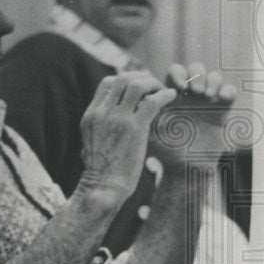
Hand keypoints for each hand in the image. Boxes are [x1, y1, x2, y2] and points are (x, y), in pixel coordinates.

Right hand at [78, 72, 176, 201]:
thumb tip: (106, 123)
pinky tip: (172, 97)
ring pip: (136, 85)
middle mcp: (102, 113)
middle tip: (154, 85)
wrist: (103, 186)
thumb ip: (100, 127)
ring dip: (153, 83)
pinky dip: (164, 95)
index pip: (107, 84)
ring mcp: (117, 119)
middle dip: (140, 77)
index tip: (138, 87)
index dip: (125, 80)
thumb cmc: (101, 170)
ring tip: (163, 90)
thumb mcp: (91, 142)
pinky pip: (152, 102)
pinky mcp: (134, 128)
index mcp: (91, 115)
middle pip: (121, 79)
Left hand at [150, 63, 237, 164]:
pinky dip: (227, 89)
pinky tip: (220, 98)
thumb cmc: (163, 148)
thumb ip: (143, 112)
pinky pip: (230, 90)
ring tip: (205, 95)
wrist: (184, 166)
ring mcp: (208, 101)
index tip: (177, 87)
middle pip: (194, 69)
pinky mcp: (223, 109)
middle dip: (195, 74)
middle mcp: (191, 95)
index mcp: (172, 95)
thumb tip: (135, 96)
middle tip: (193, 91)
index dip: (178, 74)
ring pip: (213, 75)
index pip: (175, 72)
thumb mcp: (150, 128)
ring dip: (210, 80)